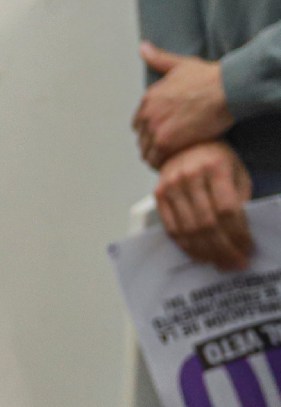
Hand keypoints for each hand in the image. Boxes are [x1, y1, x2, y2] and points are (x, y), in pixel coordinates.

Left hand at [137, 43, 233, 166]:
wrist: (225, 89)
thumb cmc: (208, 77)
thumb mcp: (179, 64)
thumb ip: (159, 59)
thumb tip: (144, 47)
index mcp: (147, 99)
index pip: (138, 122)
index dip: (149, 130)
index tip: (160, 135)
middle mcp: (146, 114)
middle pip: (142, 137)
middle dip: (152, 144)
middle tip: (166, 151)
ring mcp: (154, 128)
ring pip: (147, 150)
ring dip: (156, 156)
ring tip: (169, 161)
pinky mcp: (166, 142)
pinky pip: (157, 159)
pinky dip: (162, 163)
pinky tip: (172, 165)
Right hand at [156, 139, 254, 270]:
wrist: (186, 143)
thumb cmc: (217, 160)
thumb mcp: (237, 173)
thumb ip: (240, 199)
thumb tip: (241, 235)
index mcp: (215, 167)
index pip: (227, 209)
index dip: (238, 233)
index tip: (247, 249)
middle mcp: (189, 175)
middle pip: (207, 223)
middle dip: (224, 248)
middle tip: (236, 263)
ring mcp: (171, 185)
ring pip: (188, 229)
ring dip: (206, 251)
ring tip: (220, 263)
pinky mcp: (158, 194)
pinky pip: (172, 227)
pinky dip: (186, 245)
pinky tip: (199, 254)